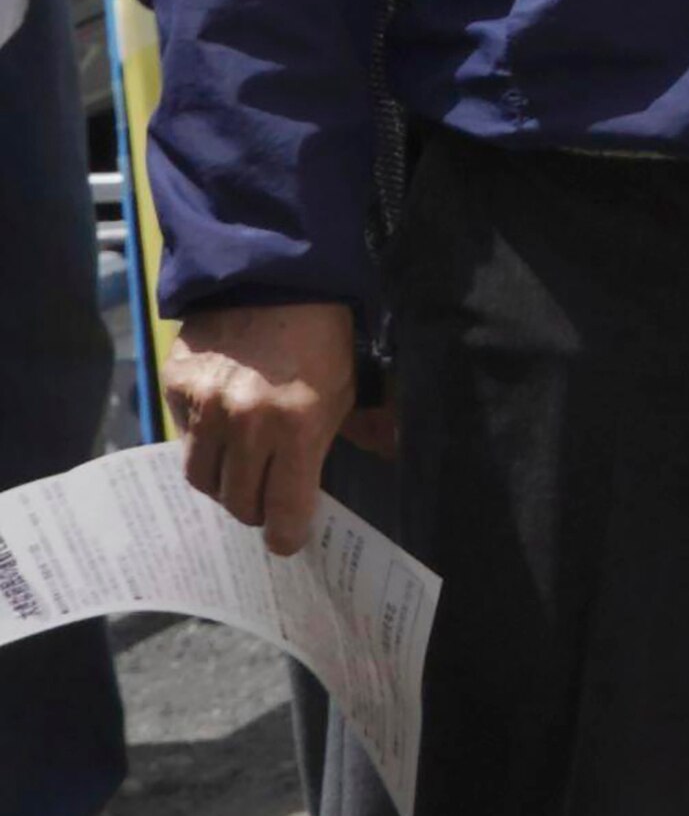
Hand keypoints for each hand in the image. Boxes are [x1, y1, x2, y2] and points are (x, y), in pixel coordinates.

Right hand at [167, 301, 354, 554]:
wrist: (273, 276)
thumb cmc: (324, 335)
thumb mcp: (352, 385)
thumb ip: (362, 431)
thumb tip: (386, 460)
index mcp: (298, 426)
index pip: (284, 508)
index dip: (286, 533)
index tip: (288, 540)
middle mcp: (245, 423)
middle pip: (237, 502)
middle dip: (255, 509)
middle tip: (266, 501)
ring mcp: (205, 406)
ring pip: (202, 479)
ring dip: (223, 484)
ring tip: (242, 473)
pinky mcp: (176, 387)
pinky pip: (183, 440)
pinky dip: (202, 445)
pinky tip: (222, 432)